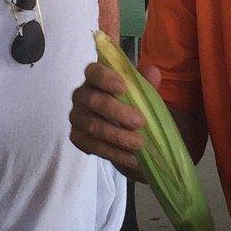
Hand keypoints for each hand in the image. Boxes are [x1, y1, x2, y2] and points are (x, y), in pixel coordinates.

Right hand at [69, 59, 153, 177]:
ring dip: (117, 136)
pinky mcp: (77, 137)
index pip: (93, 72)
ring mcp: (77, 117)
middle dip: (116, 112)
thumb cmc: (131, 105)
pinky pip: (91, 146)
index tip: (123, 87)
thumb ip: (146, 83)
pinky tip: (131, 158)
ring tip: (139, 144)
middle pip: (92, 101)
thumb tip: (153, 72)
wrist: (125, 131)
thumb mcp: (142, 93)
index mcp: (95, 78)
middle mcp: (81, 95)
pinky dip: (113, 153)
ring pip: (92, 126)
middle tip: (140, 122)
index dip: (105, 78)